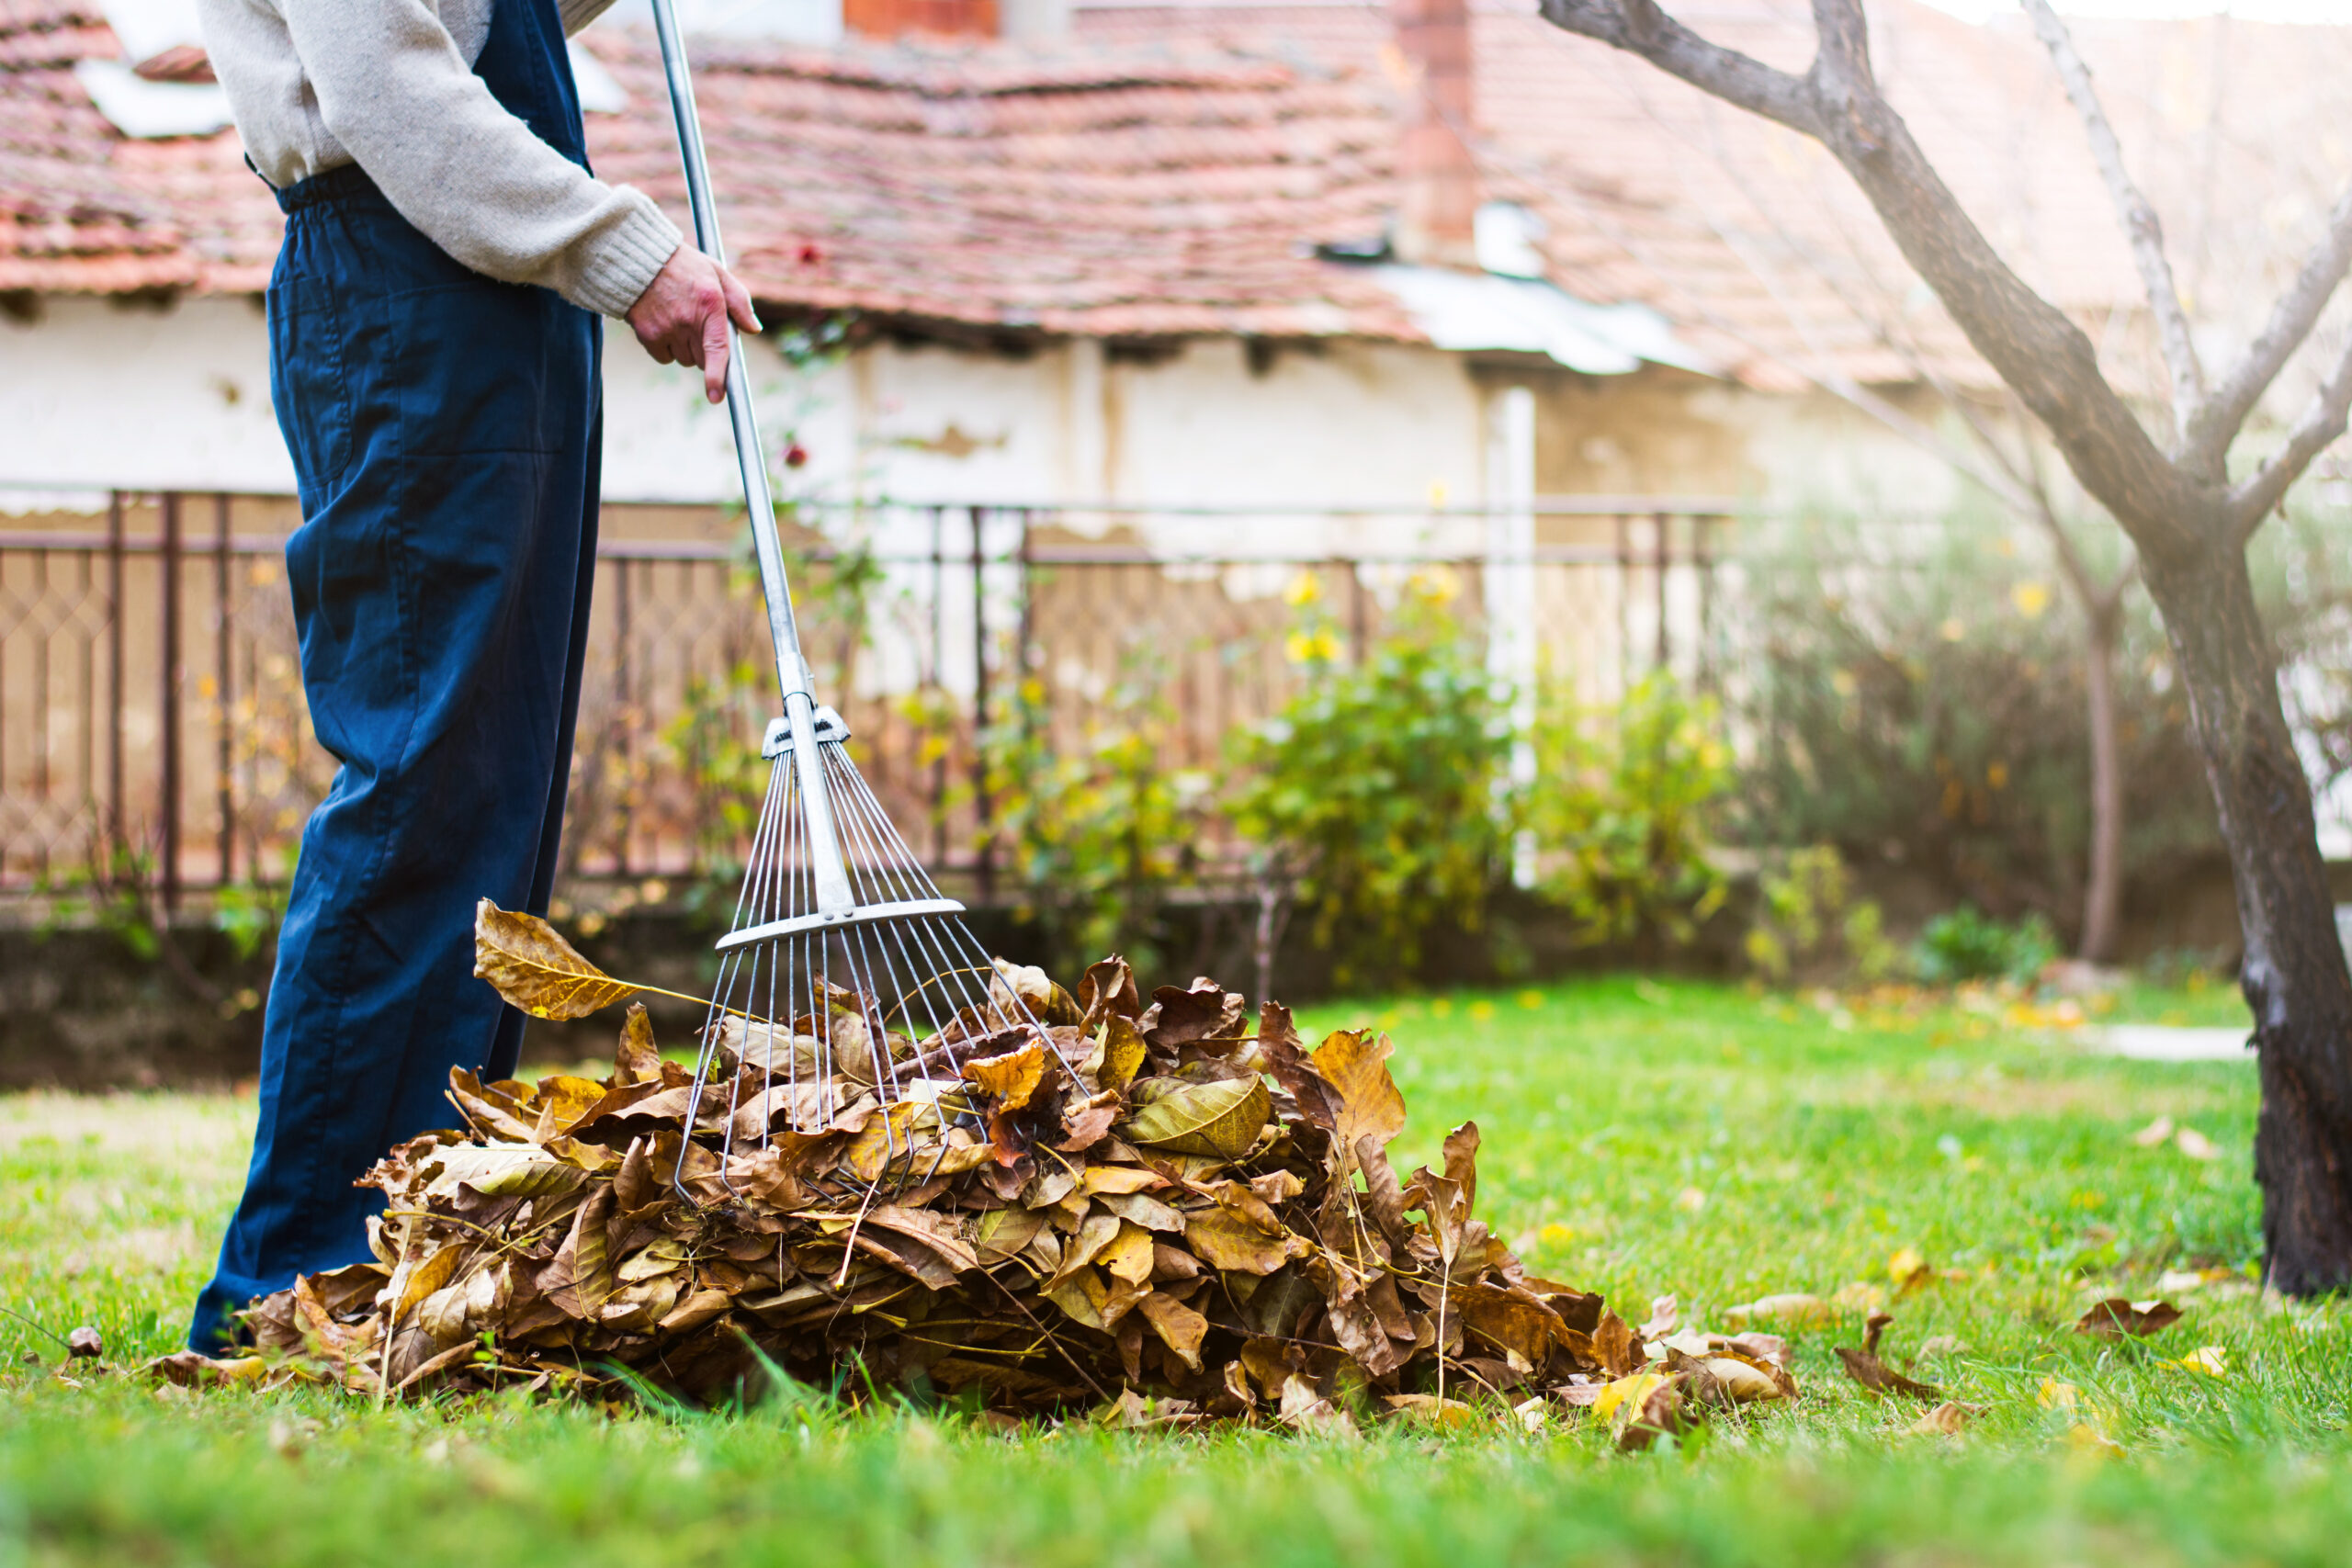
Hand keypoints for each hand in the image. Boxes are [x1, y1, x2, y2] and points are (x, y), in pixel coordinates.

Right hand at [626, 245, 759, 403]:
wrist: (638, 259)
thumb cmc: (683, 266)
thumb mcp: (717, 272)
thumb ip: (739, 301)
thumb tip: (753, 329)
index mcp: (710, 303)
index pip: (717, 348)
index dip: (718, 376)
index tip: (716, 397)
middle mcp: (687, 319)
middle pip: (703, 359)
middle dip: (706, 350)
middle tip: (698, 325)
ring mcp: (665, 329)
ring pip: (684, 360)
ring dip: (686, 349)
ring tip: (678, 319)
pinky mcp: (647, 335)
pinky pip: (664, 358)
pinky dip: (666, 349)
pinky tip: (664, 326)